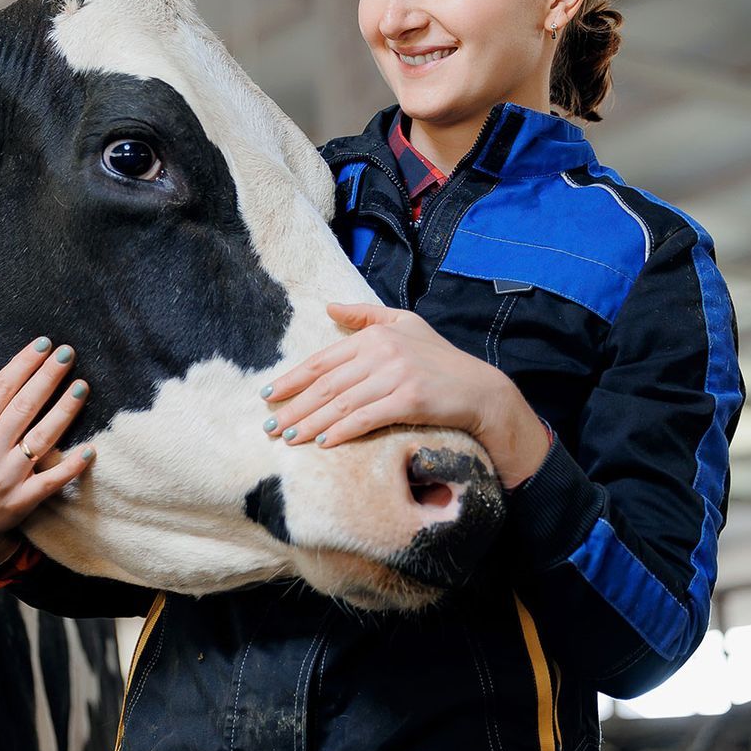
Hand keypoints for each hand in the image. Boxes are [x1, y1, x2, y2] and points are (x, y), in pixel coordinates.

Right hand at [0, 337, 95, 561]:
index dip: (22, 365)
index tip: (43, 344)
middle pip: (24, 407)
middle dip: (48, 377)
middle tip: (68, 353)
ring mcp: (6, 477)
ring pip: (41, 438)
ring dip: (64, 411)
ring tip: (82, 386)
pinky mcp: (23, 500)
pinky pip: (52, 481)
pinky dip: (71, 466)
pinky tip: (91, 448)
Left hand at [261, 303, 550, 484]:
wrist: (480, 390)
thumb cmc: (440, 360)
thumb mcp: (406, 324)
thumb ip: (366, 315)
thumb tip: (329, 307)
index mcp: (376, 335)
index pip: (324, 360)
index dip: (292, 379)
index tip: (269, 395)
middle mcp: (383, 351)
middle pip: (327, 384)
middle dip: (294, 407)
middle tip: (270, 427)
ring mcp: (397, 375)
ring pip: (342, 403)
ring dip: (311, 423)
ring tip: (289, 438)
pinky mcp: (410, 399)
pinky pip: (367, 418)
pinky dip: (342, 431)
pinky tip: (324, 443)